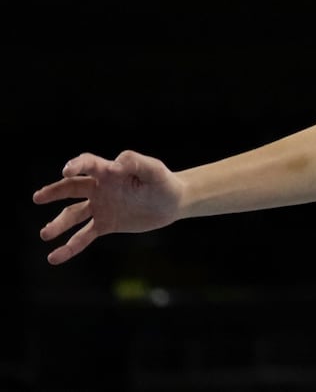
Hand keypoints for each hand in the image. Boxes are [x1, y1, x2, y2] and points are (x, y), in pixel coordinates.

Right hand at [34, 150, 181, 264]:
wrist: (172, 202)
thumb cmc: (164, 181)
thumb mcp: (154, 170)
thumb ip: (137, 163)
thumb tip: (117, 163)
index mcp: (110, 172)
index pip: (89, 165)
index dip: (77, 165)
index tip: (66, 171)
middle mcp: (101, 188)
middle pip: (72, 188)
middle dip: (54, 192)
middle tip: (38, 197)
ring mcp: (101, 207)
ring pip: (73, 215)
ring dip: (58, 224)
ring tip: (45, 234)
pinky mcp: (106, 224)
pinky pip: (84, 236)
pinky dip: (69, 247)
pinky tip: (54, 258)